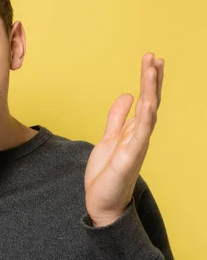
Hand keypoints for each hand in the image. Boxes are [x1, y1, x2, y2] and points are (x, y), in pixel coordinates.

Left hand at [84, 52, 163, 226]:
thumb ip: (117, 118)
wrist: (103, 203)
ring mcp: (137, 146)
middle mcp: (140, 136)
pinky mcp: (129, 158)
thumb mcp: (109, 138)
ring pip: (148, 114)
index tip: (152, 60)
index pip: (145, 100)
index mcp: (134, 131)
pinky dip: (145, 118)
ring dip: (151, 91)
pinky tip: (148, 102)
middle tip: (155, 57)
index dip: (149, 81)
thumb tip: (127, 94)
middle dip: (152, 80)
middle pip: (150, 102)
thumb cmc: (107, 173)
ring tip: (153, 69)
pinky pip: (140, 135)